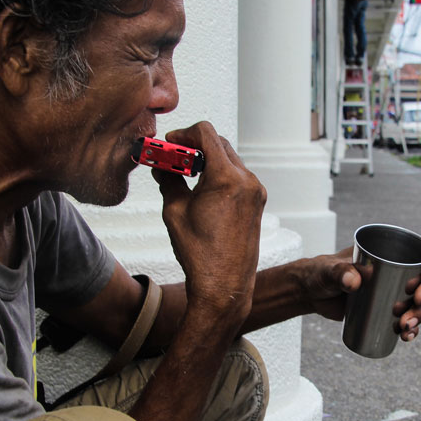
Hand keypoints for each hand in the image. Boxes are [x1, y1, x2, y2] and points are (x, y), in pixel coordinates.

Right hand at [151, 122, 266, 320]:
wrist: (224, 286)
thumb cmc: (200, 254)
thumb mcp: (175, 212)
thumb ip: (169, 180)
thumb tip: (163, 166)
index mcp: (227, 178)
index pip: (206, 134)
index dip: (184, 134)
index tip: (171, 144)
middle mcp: (247, 181)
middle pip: (219, 143)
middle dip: (195, 145)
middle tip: (174, 157)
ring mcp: (255, 191)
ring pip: (229, 159)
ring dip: (208, 159)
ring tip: (185, 174)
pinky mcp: (257, 202)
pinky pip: (237, 176)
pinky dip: (219, 174)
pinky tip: (202, 188)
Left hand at [297, 243, 420, 341]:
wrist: (311, 292)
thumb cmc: (320, 273)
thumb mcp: (328, 270)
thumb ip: (338, 273)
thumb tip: (353, 282)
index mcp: (386, 251)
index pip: (420, 249)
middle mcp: (395, 270)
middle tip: (416, 303)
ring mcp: (392, 291)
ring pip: (418, 303)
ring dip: (419, 315)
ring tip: (405, 327)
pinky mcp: (386, 309)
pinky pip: (407, 319)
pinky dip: (411, 329)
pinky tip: (406, 337)